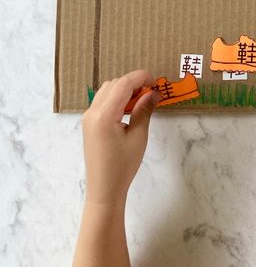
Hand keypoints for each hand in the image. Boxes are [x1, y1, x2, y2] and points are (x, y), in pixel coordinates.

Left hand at [82, 70, 159, 206]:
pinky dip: (116, 98)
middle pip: (114, 84)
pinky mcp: (89, 124)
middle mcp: (92, 112)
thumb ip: (144, 110)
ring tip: (141, 100)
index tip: (156, 81)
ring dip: (124, 89)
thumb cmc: (123, 165)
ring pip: (107, 90)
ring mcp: (88, 118)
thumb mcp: (139, 137)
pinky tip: (129, 109)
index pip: (123, 84)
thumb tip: (153, 92)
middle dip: (133, 82)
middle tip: (150, 92)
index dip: (140, 77)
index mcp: (104, 115)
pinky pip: (102, 101)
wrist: (104, 189)